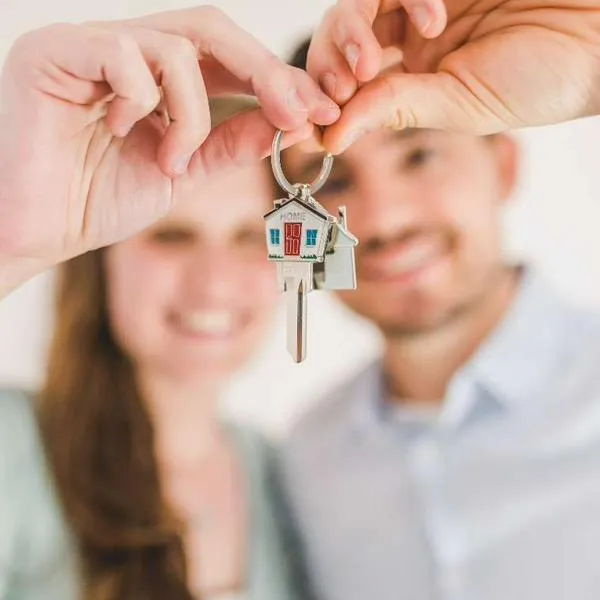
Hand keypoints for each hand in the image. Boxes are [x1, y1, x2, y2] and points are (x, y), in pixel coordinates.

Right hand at [0, 6, 339, 294]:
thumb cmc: (99, 200)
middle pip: (210, 30)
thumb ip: (230, 144)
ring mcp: (89, 46)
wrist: (38, 230)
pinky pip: (124, 53)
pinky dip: (142, 100)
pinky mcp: (54, 52)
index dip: (276, 80)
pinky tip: (122, 132)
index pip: (227, 58)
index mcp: (156, 79)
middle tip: (297, 112)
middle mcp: (125, 52)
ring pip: (175, 46)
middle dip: (263, 73)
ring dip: (191, 114)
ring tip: (171, 161)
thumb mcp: (184, 173)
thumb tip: (287, 123)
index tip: (319, 112)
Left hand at [308, 0, 599, 152]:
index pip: (350, 84)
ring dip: (352, 30)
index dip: (324, 97)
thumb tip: (330, 138)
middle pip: (341, 38)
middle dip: (328, 62)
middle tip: (338, 85)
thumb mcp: (460, 106)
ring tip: (369, 60)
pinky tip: (433, 18)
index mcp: (414, 80)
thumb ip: (396, 110)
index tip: (314, 119)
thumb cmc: (544, 79)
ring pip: (360, 2)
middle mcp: (412, 38)